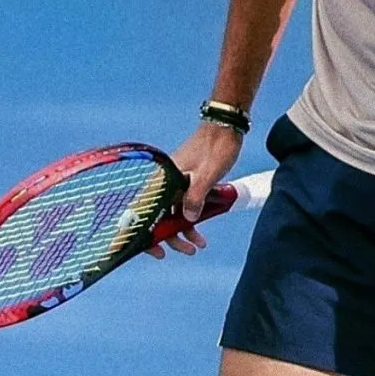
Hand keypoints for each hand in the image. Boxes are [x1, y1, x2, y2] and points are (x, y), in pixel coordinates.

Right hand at [146, 121, 242, 258]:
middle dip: (173, 236)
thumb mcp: (208, 174)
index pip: (148, 212)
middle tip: (189, 250)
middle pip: (161, 215)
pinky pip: (185, 201)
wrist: (226, 124)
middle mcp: (167, 179)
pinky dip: (192, 214)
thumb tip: (188, 219)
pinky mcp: (188, 177)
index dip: (150, 235)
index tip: (159, 251)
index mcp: (166, 178)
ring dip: (185, 227)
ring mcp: (178, 178)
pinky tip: (202, 221)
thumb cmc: (217, 145)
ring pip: (175, 210)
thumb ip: (195, 197)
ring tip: (200, 243)